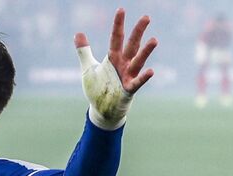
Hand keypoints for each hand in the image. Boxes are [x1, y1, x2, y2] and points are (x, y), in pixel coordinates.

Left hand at [75, 9, 156, 128]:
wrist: (102, 110)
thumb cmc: (98, 88)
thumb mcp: (88, 68)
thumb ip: (84, 51)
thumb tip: (78, 33)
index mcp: (113, 58)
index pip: (116, 38)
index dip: (118, 25)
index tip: (121, 10)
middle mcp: (123, 64)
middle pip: (131, 45)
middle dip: (138, 32)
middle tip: (146, 17)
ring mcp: (127, 76)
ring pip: (138, 61)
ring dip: (146, 51)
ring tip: (154, 39)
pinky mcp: (128, 90)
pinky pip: (137, 83)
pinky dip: (143, 77)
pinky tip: (151, 71)